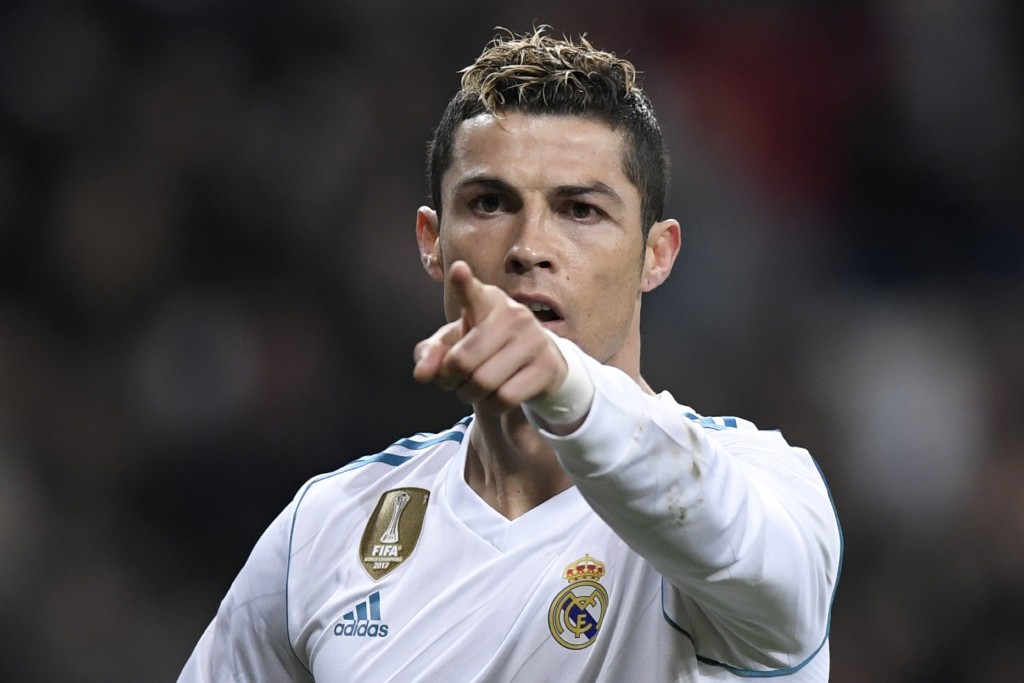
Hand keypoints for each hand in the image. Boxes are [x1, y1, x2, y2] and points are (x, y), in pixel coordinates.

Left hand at [413, 261, 567, 414]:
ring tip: (474, 388)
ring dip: (470, 395)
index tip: (458, 270)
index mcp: (486, 300)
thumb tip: (422, 375)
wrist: (537, 363)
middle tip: (451, 381)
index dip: (464, 283)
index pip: (472, 293)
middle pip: (463, 361)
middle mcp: (513, 314)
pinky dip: (492, 405)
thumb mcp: (455, 344)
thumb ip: (431, 354)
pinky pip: (505, 398)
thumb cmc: (486, 348)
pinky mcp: (548, 366)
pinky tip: (496, 396)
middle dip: (448, 380)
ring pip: (483, 383)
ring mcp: (534, 339)